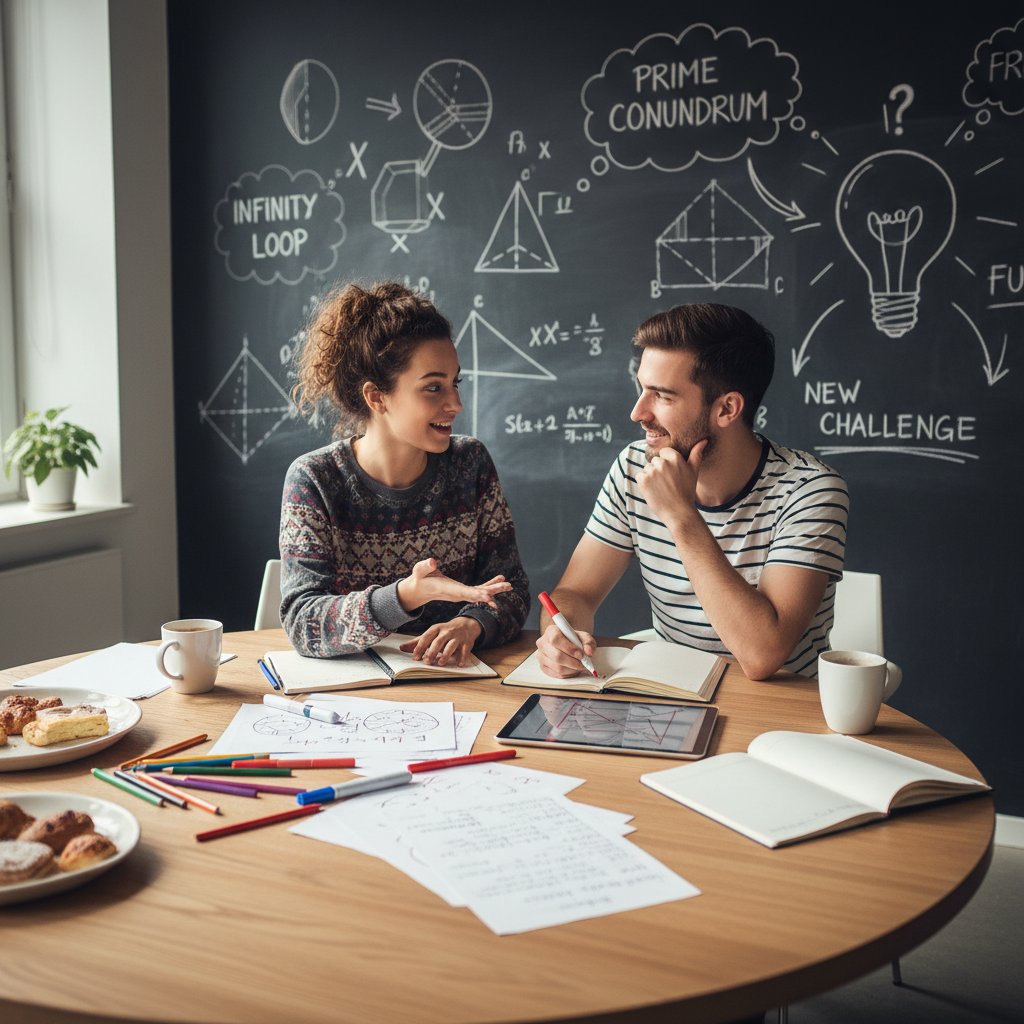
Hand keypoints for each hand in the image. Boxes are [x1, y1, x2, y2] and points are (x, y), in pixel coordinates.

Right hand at [397, 558, 511, 612]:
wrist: (419, 590)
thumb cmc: (419, 578)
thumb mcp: (419, 570)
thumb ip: (425, 566)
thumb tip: (432, 561)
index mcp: (449, 589)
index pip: (465, 592)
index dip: (478, 594)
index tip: (490, 596)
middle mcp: (458, 594)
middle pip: (477, 594)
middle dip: (493, 591)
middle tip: (507, 587)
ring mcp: (461, 594)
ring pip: (481, 593)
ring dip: (495, 589)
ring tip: (509, 585)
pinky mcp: (463, 591)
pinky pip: (479, 589)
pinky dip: (489, 585)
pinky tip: (500, 580)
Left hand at [399, 617, 483, 666]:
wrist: (466, 624)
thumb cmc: (445, 631)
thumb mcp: (432, 633)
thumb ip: (417, 641)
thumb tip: (402, 647)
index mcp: (436, 629)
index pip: (426, 637)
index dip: (420, 647)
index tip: (415, 657)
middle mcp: (446, 632)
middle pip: (438, 641)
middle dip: (432, 651)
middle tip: (427, 662)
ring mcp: (457, 636)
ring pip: (451, 645)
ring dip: (446, 654)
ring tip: (441, 663)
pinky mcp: (466, 642)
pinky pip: (464, 650)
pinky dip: (462, 657)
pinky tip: (458, 664)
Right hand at [535, 623, 595, 678]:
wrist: (568, 644)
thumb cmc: (575, 640)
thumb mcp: (584, 637)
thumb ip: (588, 642)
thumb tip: (588, 652)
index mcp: (551, 631)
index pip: (556, 639)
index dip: (569, 648)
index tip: (581, 655)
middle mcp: (543, 643)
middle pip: (556, 656)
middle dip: (573, 662)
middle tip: (583, 664)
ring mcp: (541, 656)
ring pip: (557, 667)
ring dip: (572, 669)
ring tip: (579, 666)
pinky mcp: (543, 667)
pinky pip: (556, 674)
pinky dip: (568, 674)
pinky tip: (573, 669)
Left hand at [636, 441, 706, 524]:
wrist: (678, 512)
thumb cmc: (687, 492)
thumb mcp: (694, 471)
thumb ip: (696, 454)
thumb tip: (703, 440)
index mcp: (675, 458)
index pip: (664, 453)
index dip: (667, 464)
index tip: (672, 475)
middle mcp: (663, 463)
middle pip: (655, 461)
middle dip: (659, 471)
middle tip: (668, 484)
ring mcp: (652, 471)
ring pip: (648, 468)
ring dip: (651, 477)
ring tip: (662, 488)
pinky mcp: (643, 480)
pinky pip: (640, 476)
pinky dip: (644, 483)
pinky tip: (654, 491)